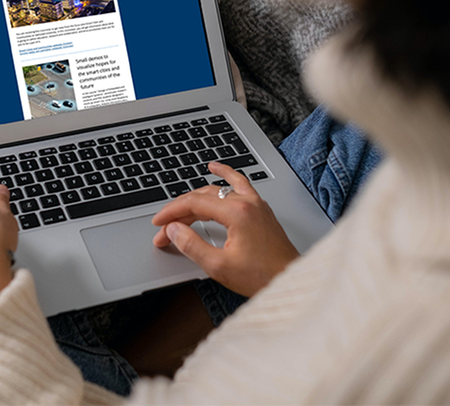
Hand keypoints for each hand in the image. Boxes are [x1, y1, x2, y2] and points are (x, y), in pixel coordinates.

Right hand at [152, 162, 298, 296]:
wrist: (290, 280)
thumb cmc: (262, 276)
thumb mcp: (219, 266)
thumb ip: (192, 245)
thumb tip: (174, 230)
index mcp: (237, 213)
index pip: (194, 204)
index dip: (172, 213)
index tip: (159, 224)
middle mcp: (247, 202)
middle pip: (203, 197)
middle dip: (180, 212)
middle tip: (166, 228)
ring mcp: (256, 203)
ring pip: (218, 191)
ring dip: (196, 199)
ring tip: (180, 209)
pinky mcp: (260, 209)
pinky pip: (239, 184)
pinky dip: (225, 175)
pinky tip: (215, 169)